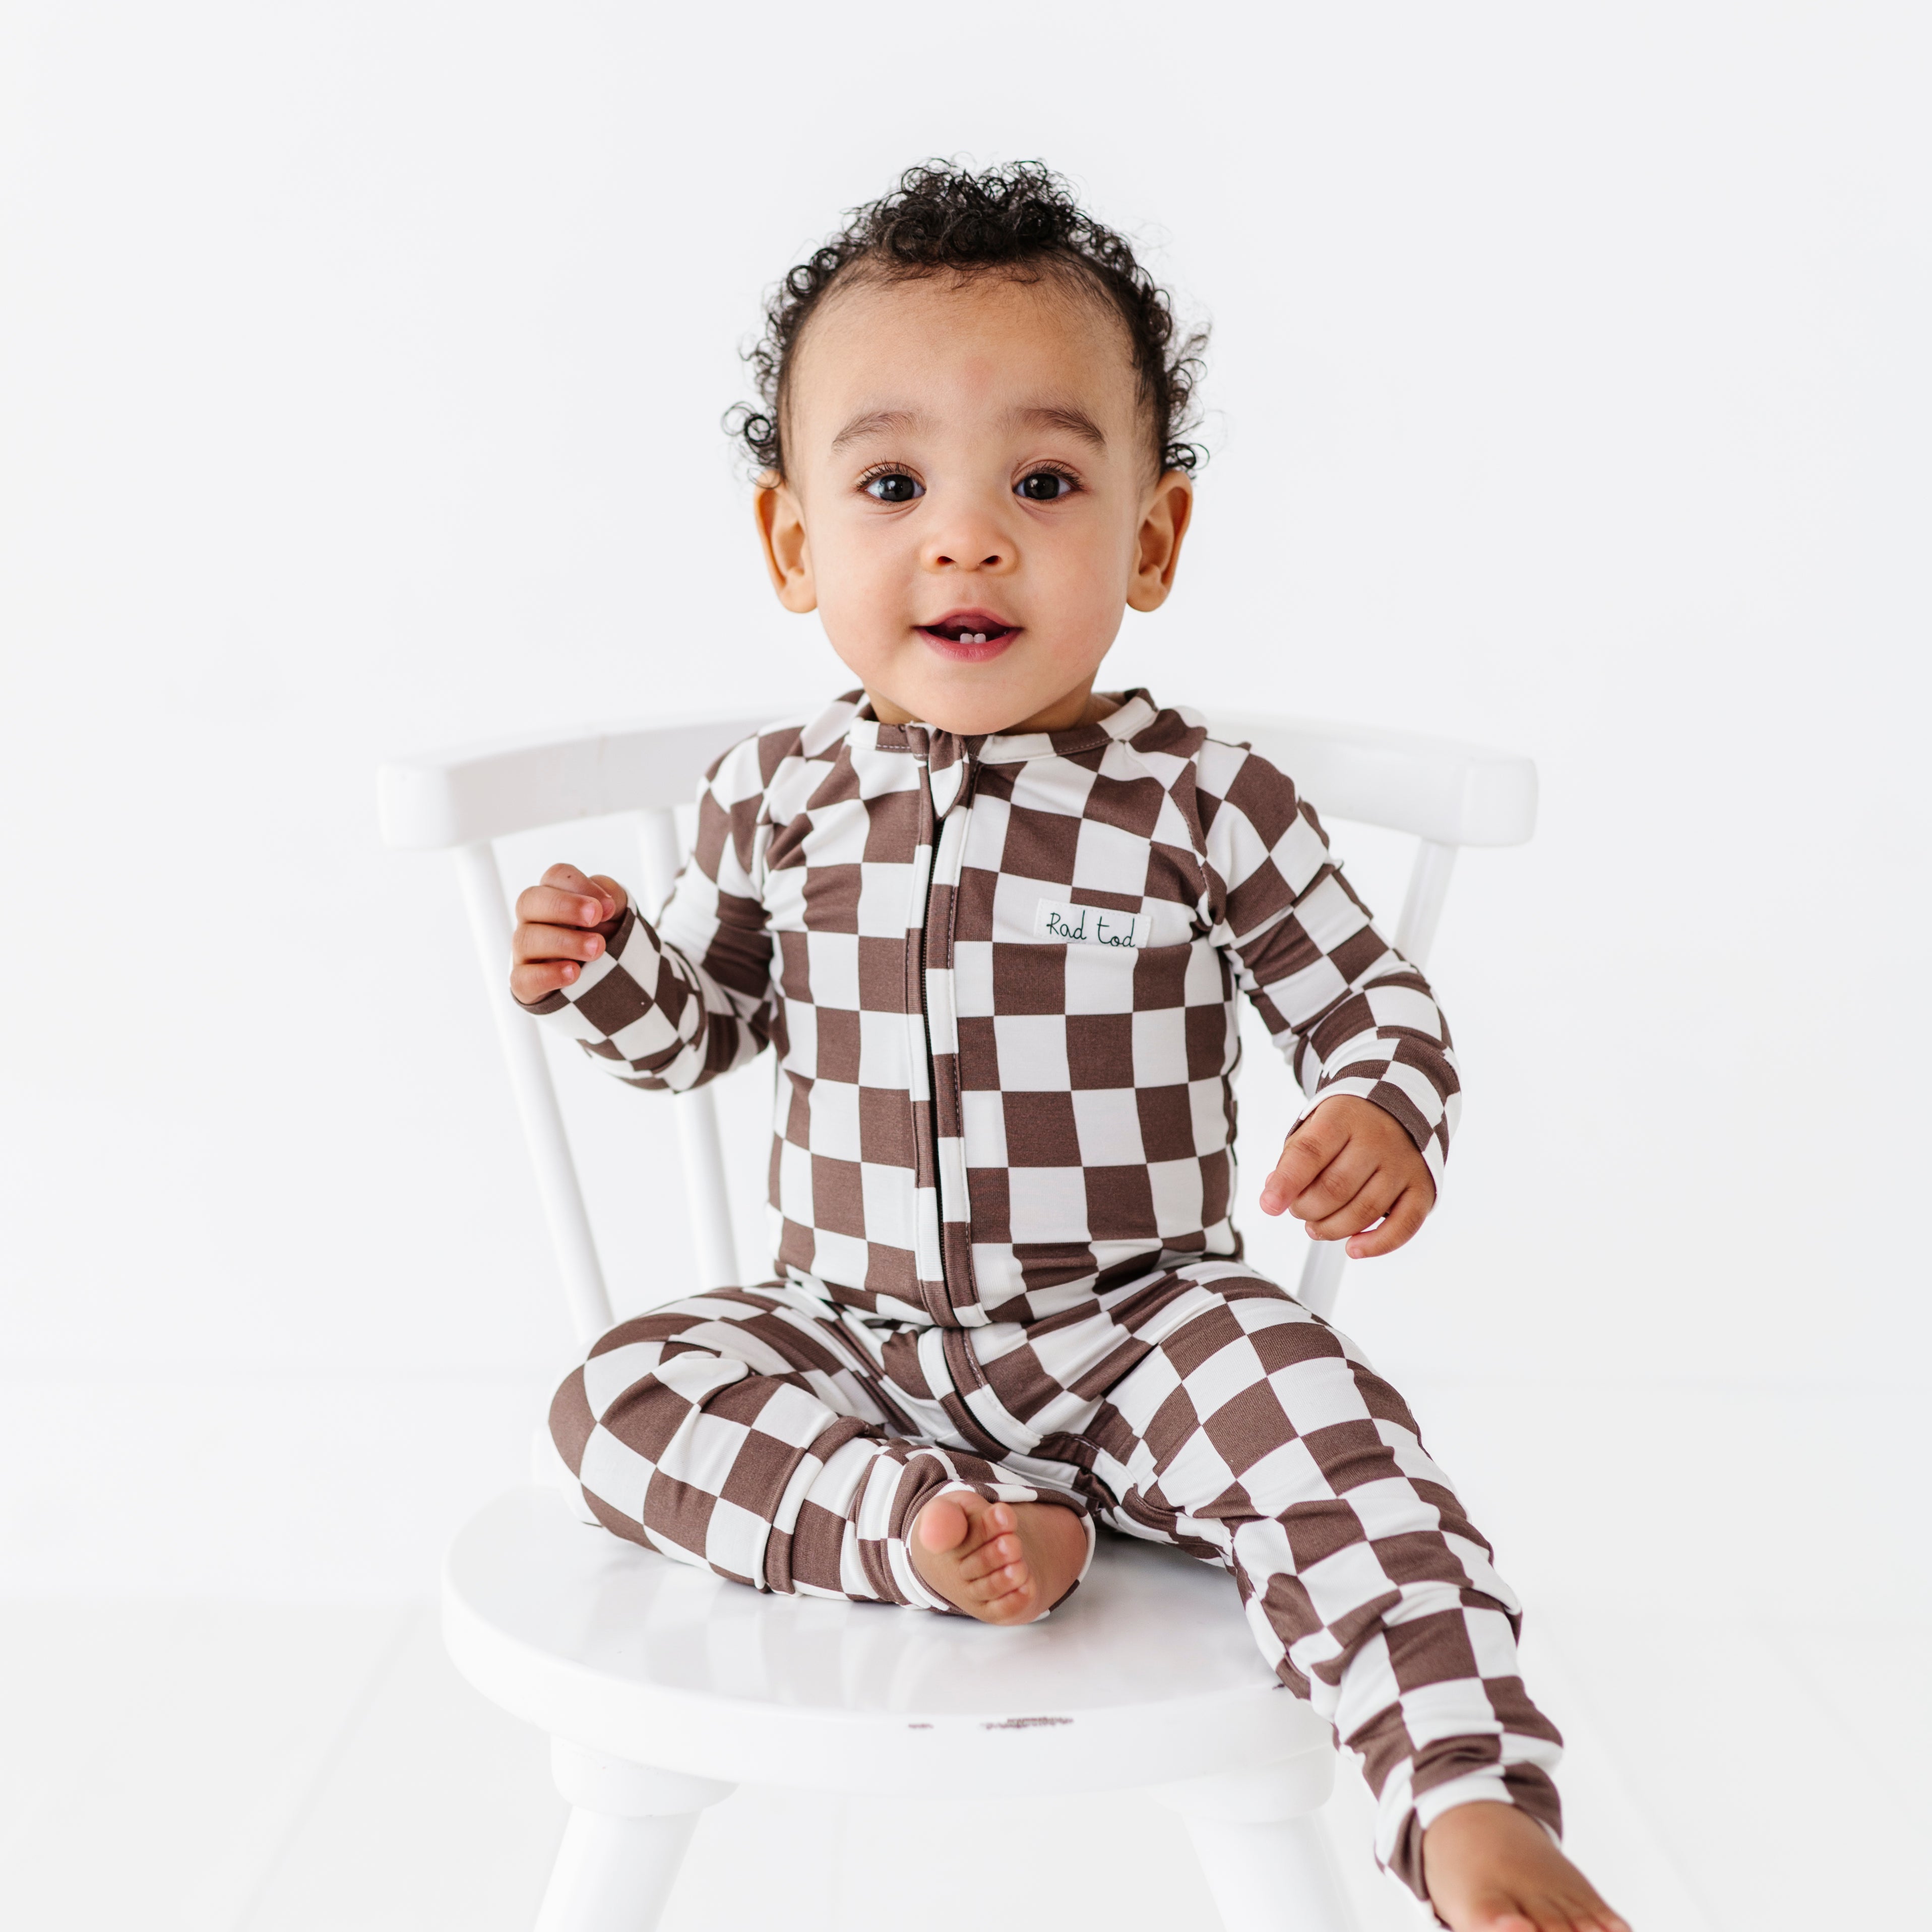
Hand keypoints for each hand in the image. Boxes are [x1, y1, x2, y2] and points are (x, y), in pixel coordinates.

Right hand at [510, 863, 627, 1004]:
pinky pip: (523, 978)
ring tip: (597, 948)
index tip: (608, 907)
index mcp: (554, 895)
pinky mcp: (524, 983)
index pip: (555, 876)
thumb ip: (612, 898)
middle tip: (595, 917)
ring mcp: (525, 951)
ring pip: (526, 939)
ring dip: (565, 942)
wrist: (603, 978)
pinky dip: (548, 975)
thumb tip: (603, 903)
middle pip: (530, 900)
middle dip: (564, 906)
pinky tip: (574, 973)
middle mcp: (533, 919)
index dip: (580, 885)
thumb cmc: (603, 937)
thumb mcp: (615, 913)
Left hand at [1257, 1095, 1434, 1259]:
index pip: (1310, 1153)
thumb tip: (1274, 1194)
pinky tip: (1353, 1249)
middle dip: (1306, 1209)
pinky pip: (1403, 1226)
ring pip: (1364, 1211)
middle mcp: (1378, 1140)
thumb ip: (1294, 1159)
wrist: (1399, 1111)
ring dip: (1332, 1229)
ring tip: (1316, 1227)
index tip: (1269, 1205)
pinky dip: (1376, 1244)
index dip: (1286, 1182)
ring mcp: (1403, 1165)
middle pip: (1335, 1188)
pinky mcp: (1423, 1189)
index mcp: (1343, 1118)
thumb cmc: (1348, 1125)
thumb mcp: (1316, 1127)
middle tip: (1298, 1210)